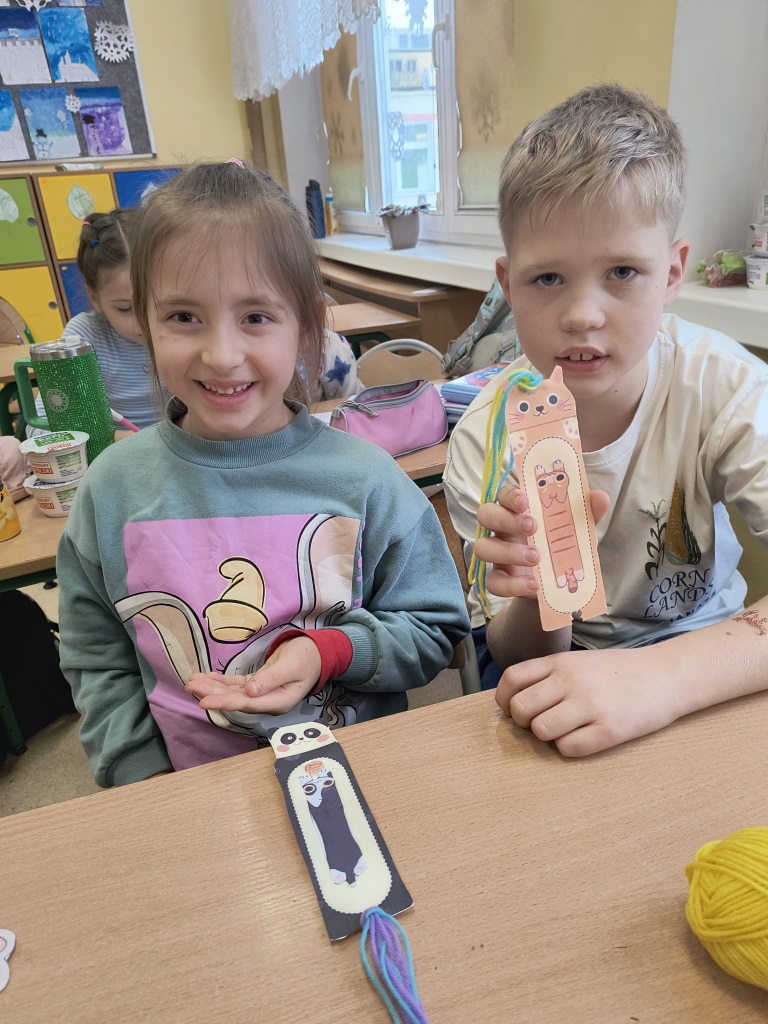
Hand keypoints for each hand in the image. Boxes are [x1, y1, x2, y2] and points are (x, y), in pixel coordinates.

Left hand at [185, 636, 321, 715]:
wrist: (317, 653)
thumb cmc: (307, 657)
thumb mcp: (291, 665)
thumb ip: (271, 679)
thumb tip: (250, 691)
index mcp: (278, 702)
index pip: (246, 704)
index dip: (224, 703)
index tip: (203, 701)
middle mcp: (267, 702)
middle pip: (235, 700)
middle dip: (212, 694)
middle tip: (190, 685)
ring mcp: (261, 694)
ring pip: (233, 693)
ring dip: (212, 687)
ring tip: (192, 681)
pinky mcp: (257, 686)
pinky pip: (236, 685)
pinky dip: (221, 681)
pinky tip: (206, 678)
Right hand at [475, 485, 609, 599]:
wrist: (558, 586)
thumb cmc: (561, 547)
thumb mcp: (577, 530)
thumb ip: (586, 513)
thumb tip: (601, 497)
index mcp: (517, 511)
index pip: (503, 495)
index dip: (510, 495)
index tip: (526, 501)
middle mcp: (502, 529)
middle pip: (485, 514)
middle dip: (506, 519)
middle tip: (532, 527)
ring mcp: (497, 555)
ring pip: (483, 547)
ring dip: (507, 552)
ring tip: (536, 558)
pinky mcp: (500, 579)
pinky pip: (493, 582)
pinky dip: (512, 584)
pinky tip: (534, 586)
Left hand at [496, 646, 680, 755]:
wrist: (666, 676)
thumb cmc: (619, 671)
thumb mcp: (580, 661)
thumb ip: (548, 675)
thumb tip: (513, 700)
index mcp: (560, 662)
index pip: (512, 679)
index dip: (505, 700)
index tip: (513, 710)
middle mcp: (571, 681)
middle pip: (521, 709)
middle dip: (524, 722)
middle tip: (541, 723)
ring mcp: (590, 705)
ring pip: (541, 731)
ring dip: (548, 736)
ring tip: (565, 730)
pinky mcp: (609, 730)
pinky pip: (568, 748)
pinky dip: (570, 748)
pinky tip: (584, 737)